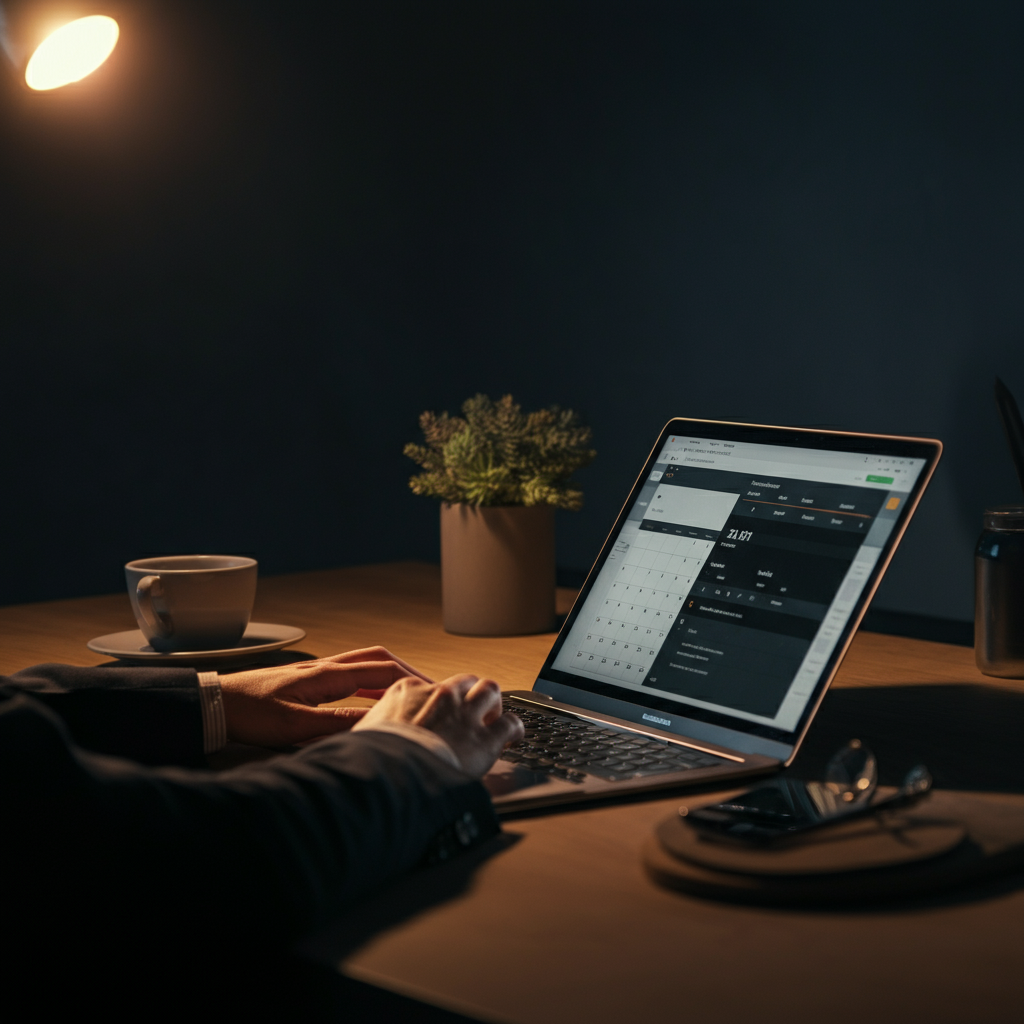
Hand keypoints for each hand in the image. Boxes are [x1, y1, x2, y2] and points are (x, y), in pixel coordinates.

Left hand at [219, 647, 434, 746]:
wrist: (215, 703)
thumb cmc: (250, 713)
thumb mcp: (295, 726)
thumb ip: (336, 723)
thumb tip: (376, 722)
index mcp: (328, 675)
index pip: (382, 671)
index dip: (412, 679)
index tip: (435, 690)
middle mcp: (326, 667)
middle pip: (378, 659)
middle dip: (409, 670)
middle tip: (431, 687)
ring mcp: (317, 670)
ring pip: (365, 662)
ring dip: (391, 672)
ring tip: (410, 689)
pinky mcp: (308, 678)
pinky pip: (350, 672)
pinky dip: (371, 678)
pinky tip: (373, 696)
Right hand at [353, 673, 523, 776]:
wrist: (391, 778)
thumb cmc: (372, 760)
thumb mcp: (364, 734)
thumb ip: (373, 729)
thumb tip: (363, 740)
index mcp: (409, 691)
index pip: (431, 686)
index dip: (439, 701)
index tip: (440, 713)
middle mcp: (440, 695)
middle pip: (466, 681)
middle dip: (471, 694)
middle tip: (472, 711)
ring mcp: (465, 713)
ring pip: (491, 691)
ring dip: (494, 704)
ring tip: (493, 717)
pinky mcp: (485, 738)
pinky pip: (511, 723)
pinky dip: (515, 728)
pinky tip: (514, 736)